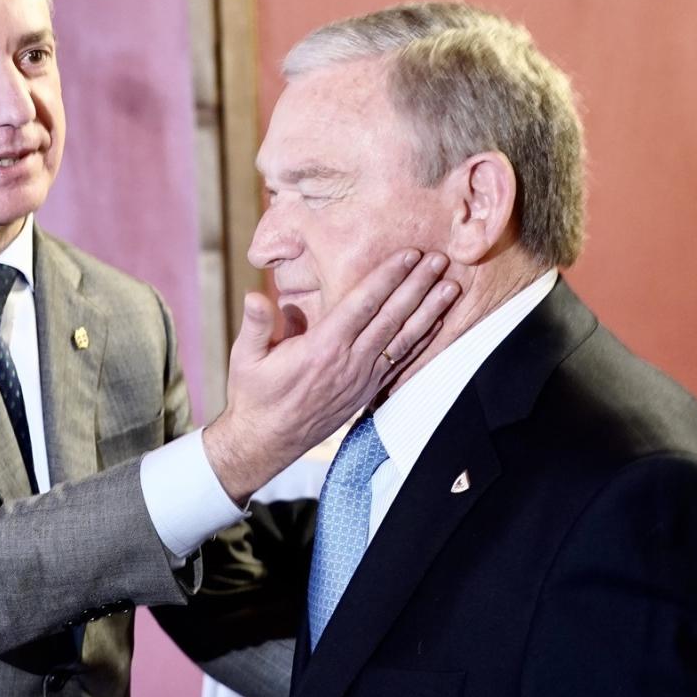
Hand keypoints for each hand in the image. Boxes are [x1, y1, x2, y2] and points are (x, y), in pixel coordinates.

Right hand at [204, 249, 457, 502]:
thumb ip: (255, 324)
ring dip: (429, 311)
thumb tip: (256, 296)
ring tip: (451, 288)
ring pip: (403, 339)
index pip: (362, 305)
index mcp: (321, 348)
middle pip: (391, 317)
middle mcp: (349, 362)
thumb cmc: (254, 394)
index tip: (408, 255)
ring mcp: (362, 379)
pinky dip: (422, 341)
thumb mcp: (245, 357)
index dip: (387, 277)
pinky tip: (437, 324)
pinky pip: (401, 362)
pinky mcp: (367, 391)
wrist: (266, 440)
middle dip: (417, 286)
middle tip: (439, 259)